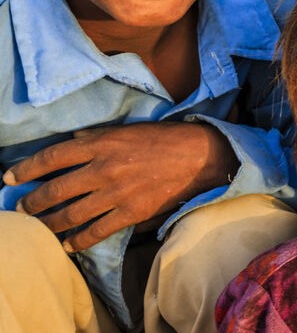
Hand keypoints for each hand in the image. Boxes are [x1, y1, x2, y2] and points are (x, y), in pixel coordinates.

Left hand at [3, 122, 235, 250]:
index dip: (26, 168)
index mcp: (102, 144)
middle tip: (23, 207)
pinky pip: (96, 231)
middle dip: (33, 201)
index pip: (53, 156)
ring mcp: (117, 193)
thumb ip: (98, 135)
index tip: (9, 177)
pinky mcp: (131, 212)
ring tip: (39, 227)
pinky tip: (67, 245)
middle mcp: (104, 168)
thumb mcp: (128, 129)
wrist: (200, 157)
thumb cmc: (164, 139)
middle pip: (56, 189)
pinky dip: (78, 241)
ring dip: (49, 223)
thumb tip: (73, 139)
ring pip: (71, 214)